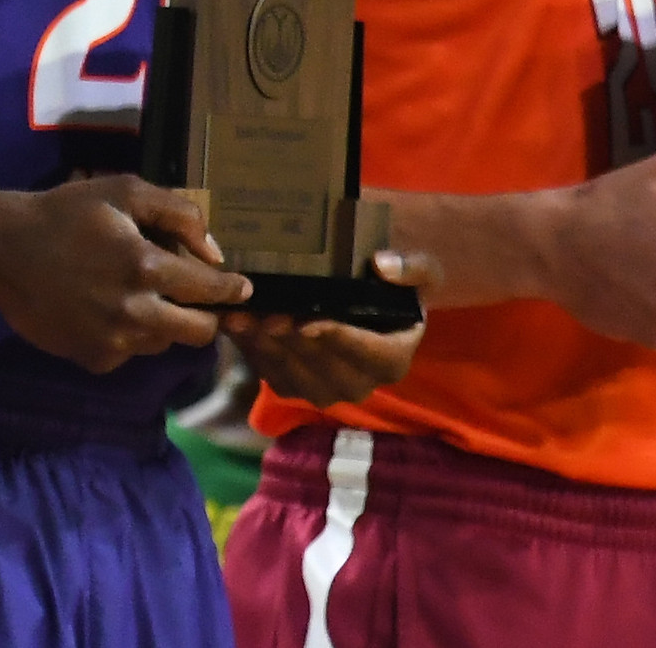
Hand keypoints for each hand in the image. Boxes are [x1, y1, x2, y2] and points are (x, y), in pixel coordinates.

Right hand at [0, 176, 251, 373]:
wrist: (4, 250)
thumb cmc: (65, 213)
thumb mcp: (122, 191)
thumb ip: (178, 213)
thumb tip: (215, 253)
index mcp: (146, 266)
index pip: (211, 289)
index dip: (231, 289)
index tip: (242, 288)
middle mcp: (136, 311)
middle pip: (200, 331)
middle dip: (205, 315)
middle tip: (196, 300)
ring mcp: (114, 340)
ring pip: (164, 342)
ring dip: (162, 322)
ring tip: (137, 297)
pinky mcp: (95, 358)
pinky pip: (129, 352)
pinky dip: (127, 335)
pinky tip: (104, 309)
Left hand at [225, 249, 438, 407]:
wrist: (367, 299)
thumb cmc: (395, 286)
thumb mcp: (421, 270)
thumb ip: (413, 268)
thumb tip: (384, 266)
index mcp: (392, 360)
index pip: (367, 354)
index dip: (337, 340)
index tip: (308, 323)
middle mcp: (359, 383)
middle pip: (322, 368)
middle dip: (291, 342)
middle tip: (265, 314)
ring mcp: (325, 389)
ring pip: (291, 375)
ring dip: (263, 347)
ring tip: (241, 317)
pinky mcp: (293, 385)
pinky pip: (268, 373)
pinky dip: (250, 350)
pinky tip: (234, 324)